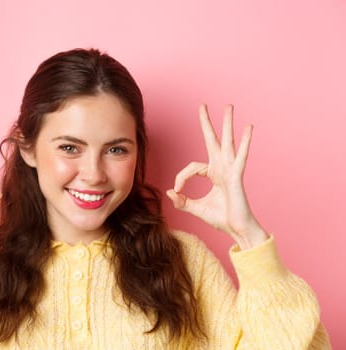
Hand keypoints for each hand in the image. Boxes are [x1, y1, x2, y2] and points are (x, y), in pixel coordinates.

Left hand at [166, 105, 267, 248]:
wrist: (236, 229)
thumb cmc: (220, 218)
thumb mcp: (194, 208)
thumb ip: (181, 201)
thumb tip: (169, 192)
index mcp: (213, 174)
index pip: (192, 167)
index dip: (181, 178)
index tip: (177, 190)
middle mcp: (221, 168)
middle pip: (212, 141)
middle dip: (207, 123)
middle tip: (202, 106)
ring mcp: (230, 170)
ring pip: (227, 142)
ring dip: (227, 124)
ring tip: (228, 107)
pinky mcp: (237, 176)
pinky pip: (240, 156)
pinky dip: (245, 142)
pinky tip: (248, 127)